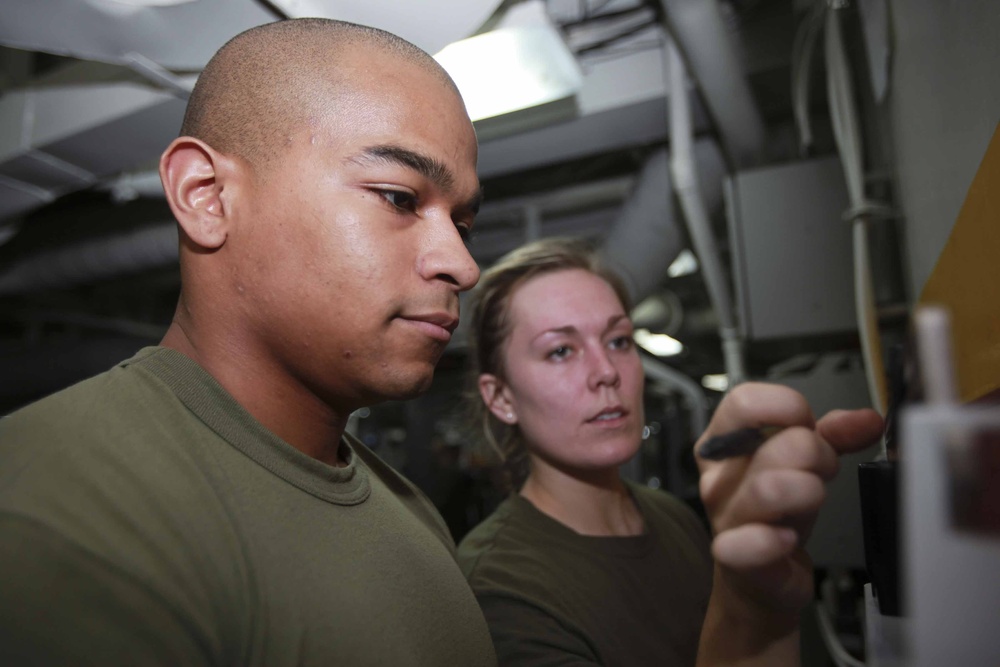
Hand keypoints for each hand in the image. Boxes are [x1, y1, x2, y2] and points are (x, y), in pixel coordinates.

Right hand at [694, 383, 882, 615]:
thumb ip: (833, 436)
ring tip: (810, 501)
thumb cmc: (778, 511)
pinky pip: (752, 544)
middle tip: (820, 471)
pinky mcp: (736, 557)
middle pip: (774, 443)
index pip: (743, 401)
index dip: (787, 407)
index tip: (805, 424)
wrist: (761, 575)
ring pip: (770, 490)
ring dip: (807, 492)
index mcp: (723, 444)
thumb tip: (867, 420)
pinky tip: (787, 539)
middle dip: (816, 454)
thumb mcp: (802, 463)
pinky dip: (775, 540)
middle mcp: (718, 477)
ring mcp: (724, 516)